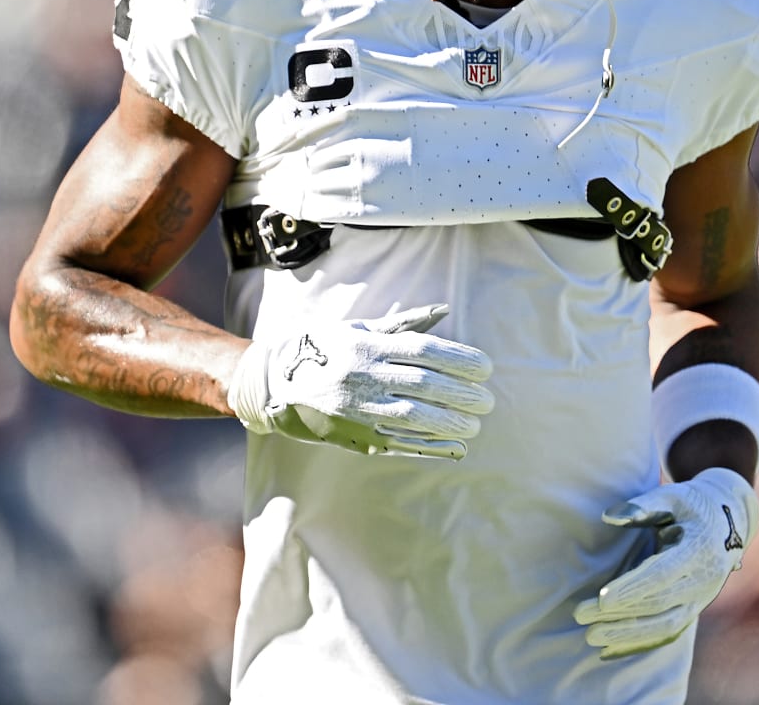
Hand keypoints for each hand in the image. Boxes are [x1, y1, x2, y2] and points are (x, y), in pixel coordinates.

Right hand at [227, 304, 493, 458]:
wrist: (271, 383)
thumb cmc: (322, 348)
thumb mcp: (358, 329)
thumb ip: (403, 324)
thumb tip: (444, 311)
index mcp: (367, 346)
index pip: (424, 350)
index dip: (459, 359)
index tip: (486, 368)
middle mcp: (362, 376)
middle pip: (424, 385)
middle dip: (462, 394)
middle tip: (488, 401)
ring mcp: (356, 408)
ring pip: (413, 417)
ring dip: (449, 422)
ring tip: (474, 425)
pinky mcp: (350, 434)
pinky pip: (397, 443)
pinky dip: (429, 446)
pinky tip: (454, 446)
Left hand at [574, 467, 757, 658]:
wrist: (731, 520)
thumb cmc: (693, 505)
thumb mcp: (672, 496)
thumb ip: (643, 506)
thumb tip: (609, 517)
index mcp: (698, 549)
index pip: (662, 575)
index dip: (633, 588)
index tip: (602, 598)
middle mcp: (704, 580)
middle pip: (659, 604)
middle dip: (619, 612)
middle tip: (581, 613)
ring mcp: (701, 598)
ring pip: (665, 625)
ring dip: (627, 634)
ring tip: (591, 636)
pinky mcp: (694, 609)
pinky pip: (668, 633)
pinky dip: (639, 643)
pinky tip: (610, 649)